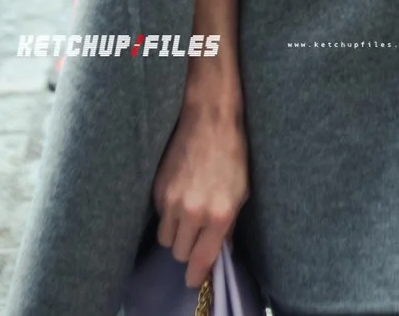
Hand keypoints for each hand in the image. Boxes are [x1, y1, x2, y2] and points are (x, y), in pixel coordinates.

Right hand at [151, 98, 247, 288]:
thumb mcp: (241, 193)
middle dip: (188, 249)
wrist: (208, 120)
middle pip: (179, 253)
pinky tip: (180, 197)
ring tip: (187, 217)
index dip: (196, 274)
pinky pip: (160, 217)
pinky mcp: (157, 190)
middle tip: (197, 236)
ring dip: (176, 234)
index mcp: (218, 215)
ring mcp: (172, 201)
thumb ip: (229, 226)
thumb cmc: (232, 155)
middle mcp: (193, 212)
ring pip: (165, 239)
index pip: (200, 260)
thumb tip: (221, 250)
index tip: (193, 279)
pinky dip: (168, 215)